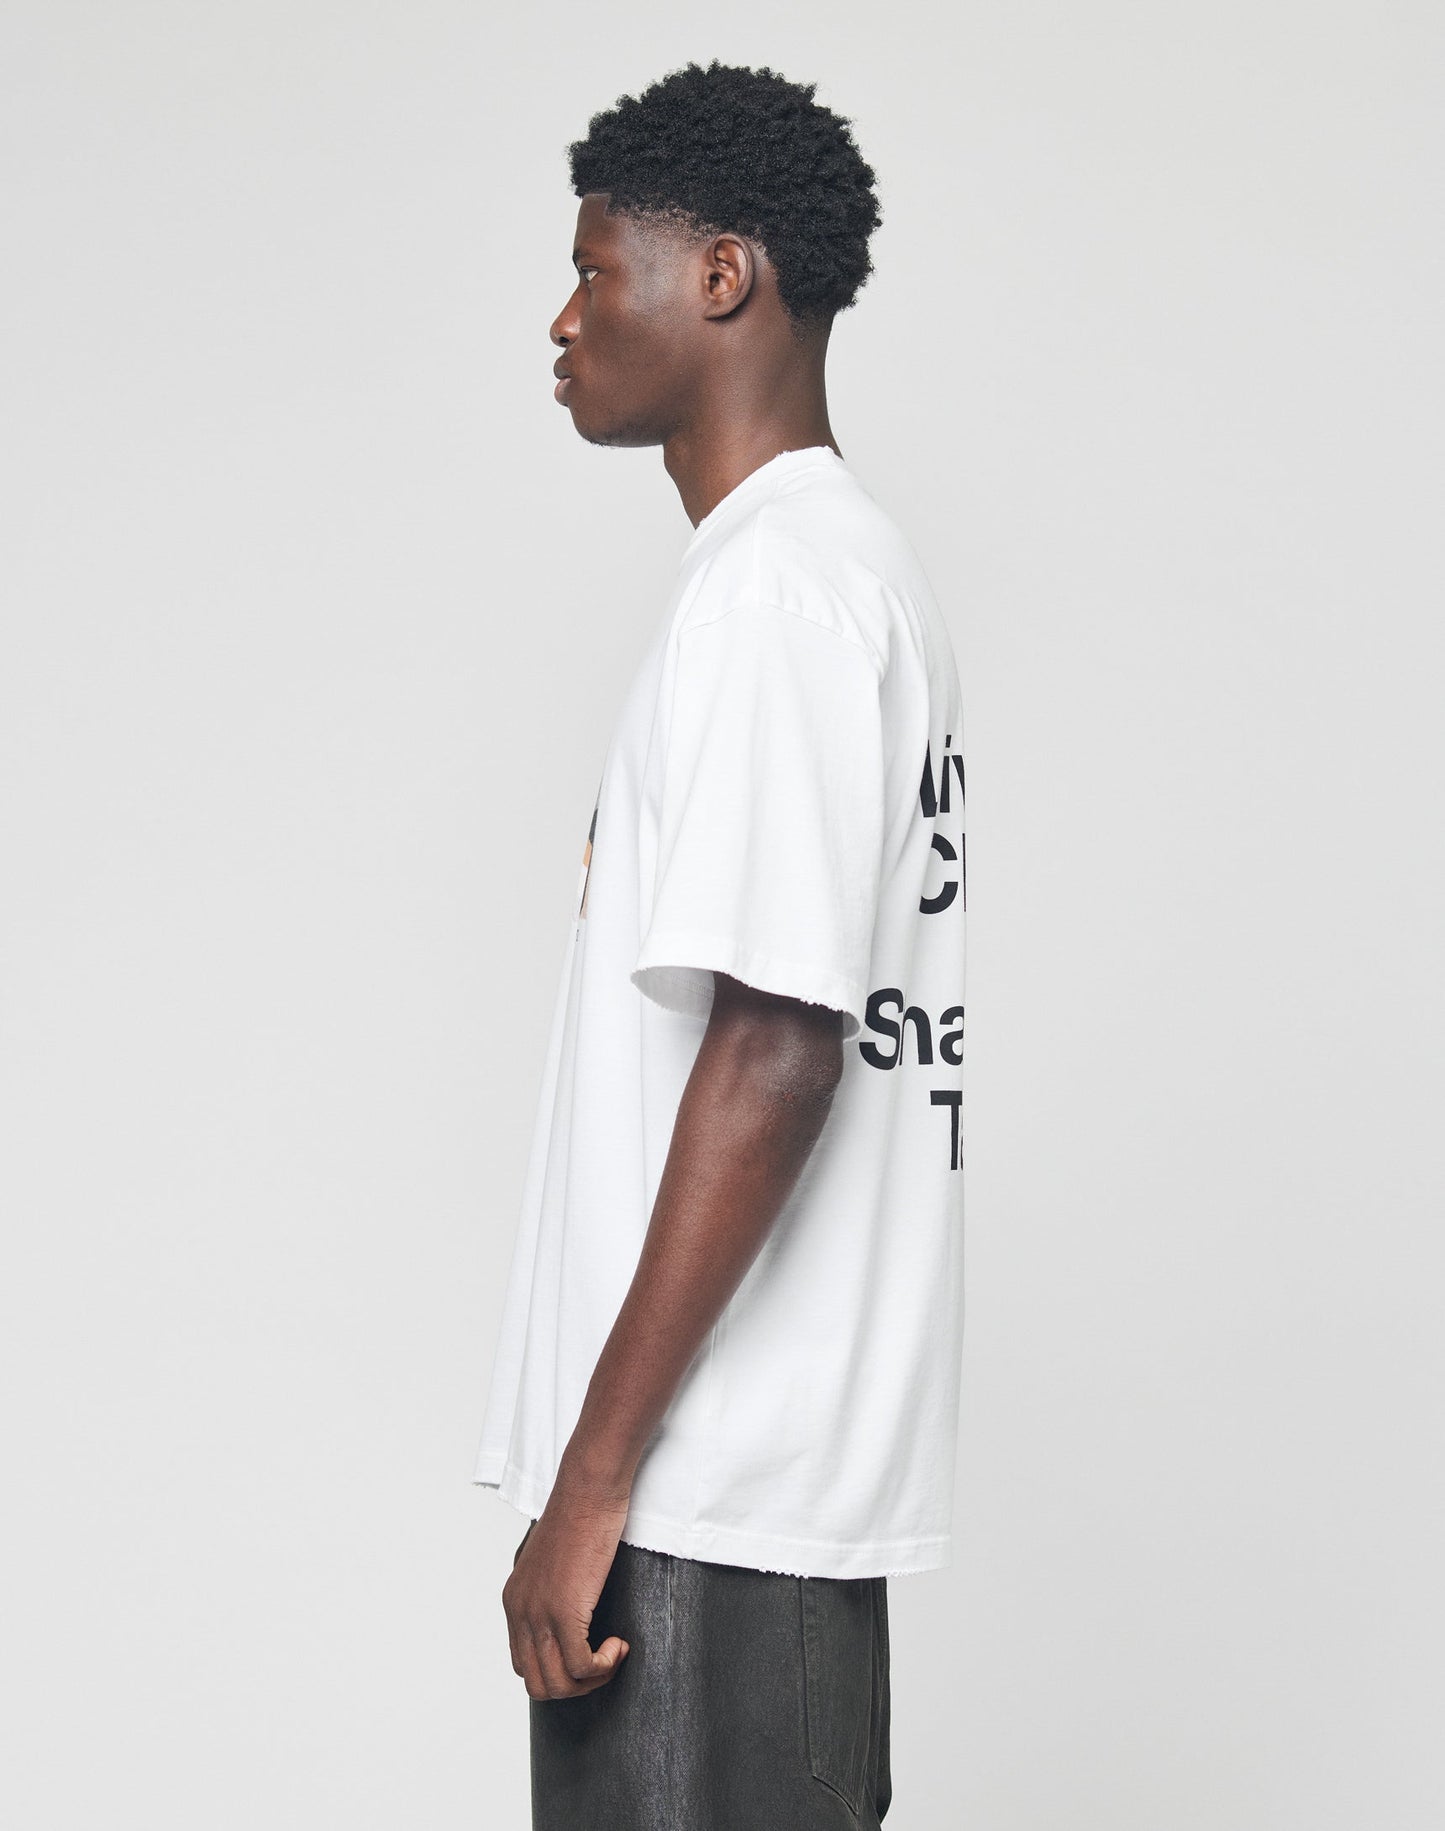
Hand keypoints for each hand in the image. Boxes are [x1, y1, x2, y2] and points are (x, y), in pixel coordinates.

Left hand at [501, 1475, 632, 1699]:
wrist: (588, 1489)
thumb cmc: (580, 1515)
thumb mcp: (552, 1560)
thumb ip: (549, 1590)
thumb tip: (567, 1616)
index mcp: (514, 1600)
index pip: (523, 1663)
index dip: (558, 1670)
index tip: (586, 1655)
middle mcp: (520, 1611)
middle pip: (538, 1683)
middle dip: (574, 1686)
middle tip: (602, 1663)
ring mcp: (539, 1613)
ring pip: (558, 1684)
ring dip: (591, 1680)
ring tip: (613, 1654)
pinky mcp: (564, 1610)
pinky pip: (581, 1666)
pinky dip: (604, 1665)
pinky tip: (619, 1644)